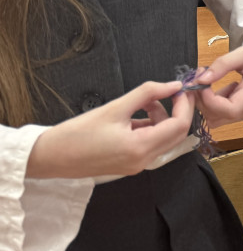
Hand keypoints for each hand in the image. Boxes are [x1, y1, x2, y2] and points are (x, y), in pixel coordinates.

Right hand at [26, 81, 194, 179]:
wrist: (50, 157)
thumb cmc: (78, 133)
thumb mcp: (115, 107)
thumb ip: (147, 93)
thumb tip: (173, 85)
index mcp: (140, 148)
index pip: (179, 126)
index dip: (185, 105)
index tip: (182, 88)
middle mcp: (143, 161)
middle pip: (176, 134)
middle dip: (178, 110)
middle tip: (172, 91)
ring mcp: (136, 165)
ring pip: (164, 138)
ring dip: (162, 117)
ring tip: (145, 101)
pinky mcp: (129, 164)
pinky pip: (150, 144)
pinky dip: (150, 127)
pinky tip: (137, 114)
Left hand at [196, 38, 242, 129]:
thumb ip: (222, 65)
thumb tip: (200, 79)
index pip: (229, 109)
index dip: (210, 101)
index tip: (200, 83)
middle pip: (218, 118)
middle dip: (202, 101)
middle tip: (198, 79)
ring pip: (216, 119)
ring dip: (205, 103)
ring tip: (205, 81)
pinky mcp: (242, 110)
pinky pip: (220, 114)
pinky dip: (211, 103)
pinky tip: (214, 86)